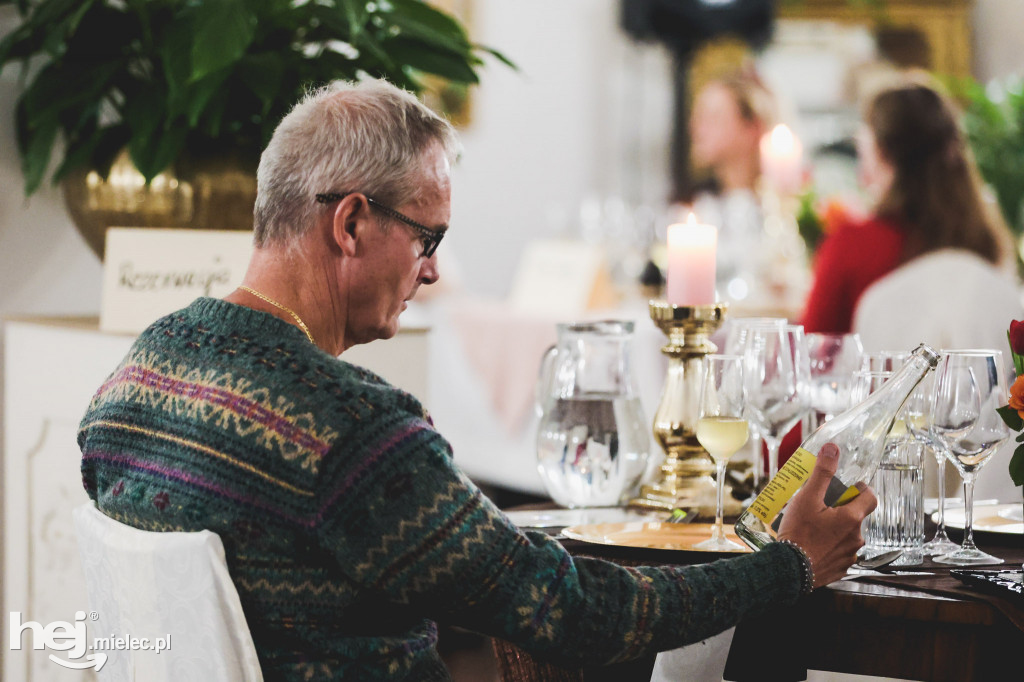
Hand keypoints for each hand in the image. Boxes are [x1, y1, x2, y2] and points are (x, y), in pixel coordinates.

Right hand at [777, 442, 876, 587]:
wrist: (788, 569)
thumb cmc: (798, 532)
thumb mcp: (807, 498)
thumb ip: (822, 473)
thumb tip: (832, 449)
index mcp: (852, 518)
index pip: (871, 497)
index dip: (861, 489)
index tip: (849, 487)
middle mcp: (856, 537)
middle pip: (856, 516)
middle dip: (841, 510)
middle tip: (820, 508)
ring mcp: (849, 555)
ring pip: (847, 535)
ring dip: (836, 530)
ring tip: (813, 529)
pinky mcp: (841, 569)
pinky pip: (840, 553)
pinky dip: (830, 547)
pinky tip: (813, 545)